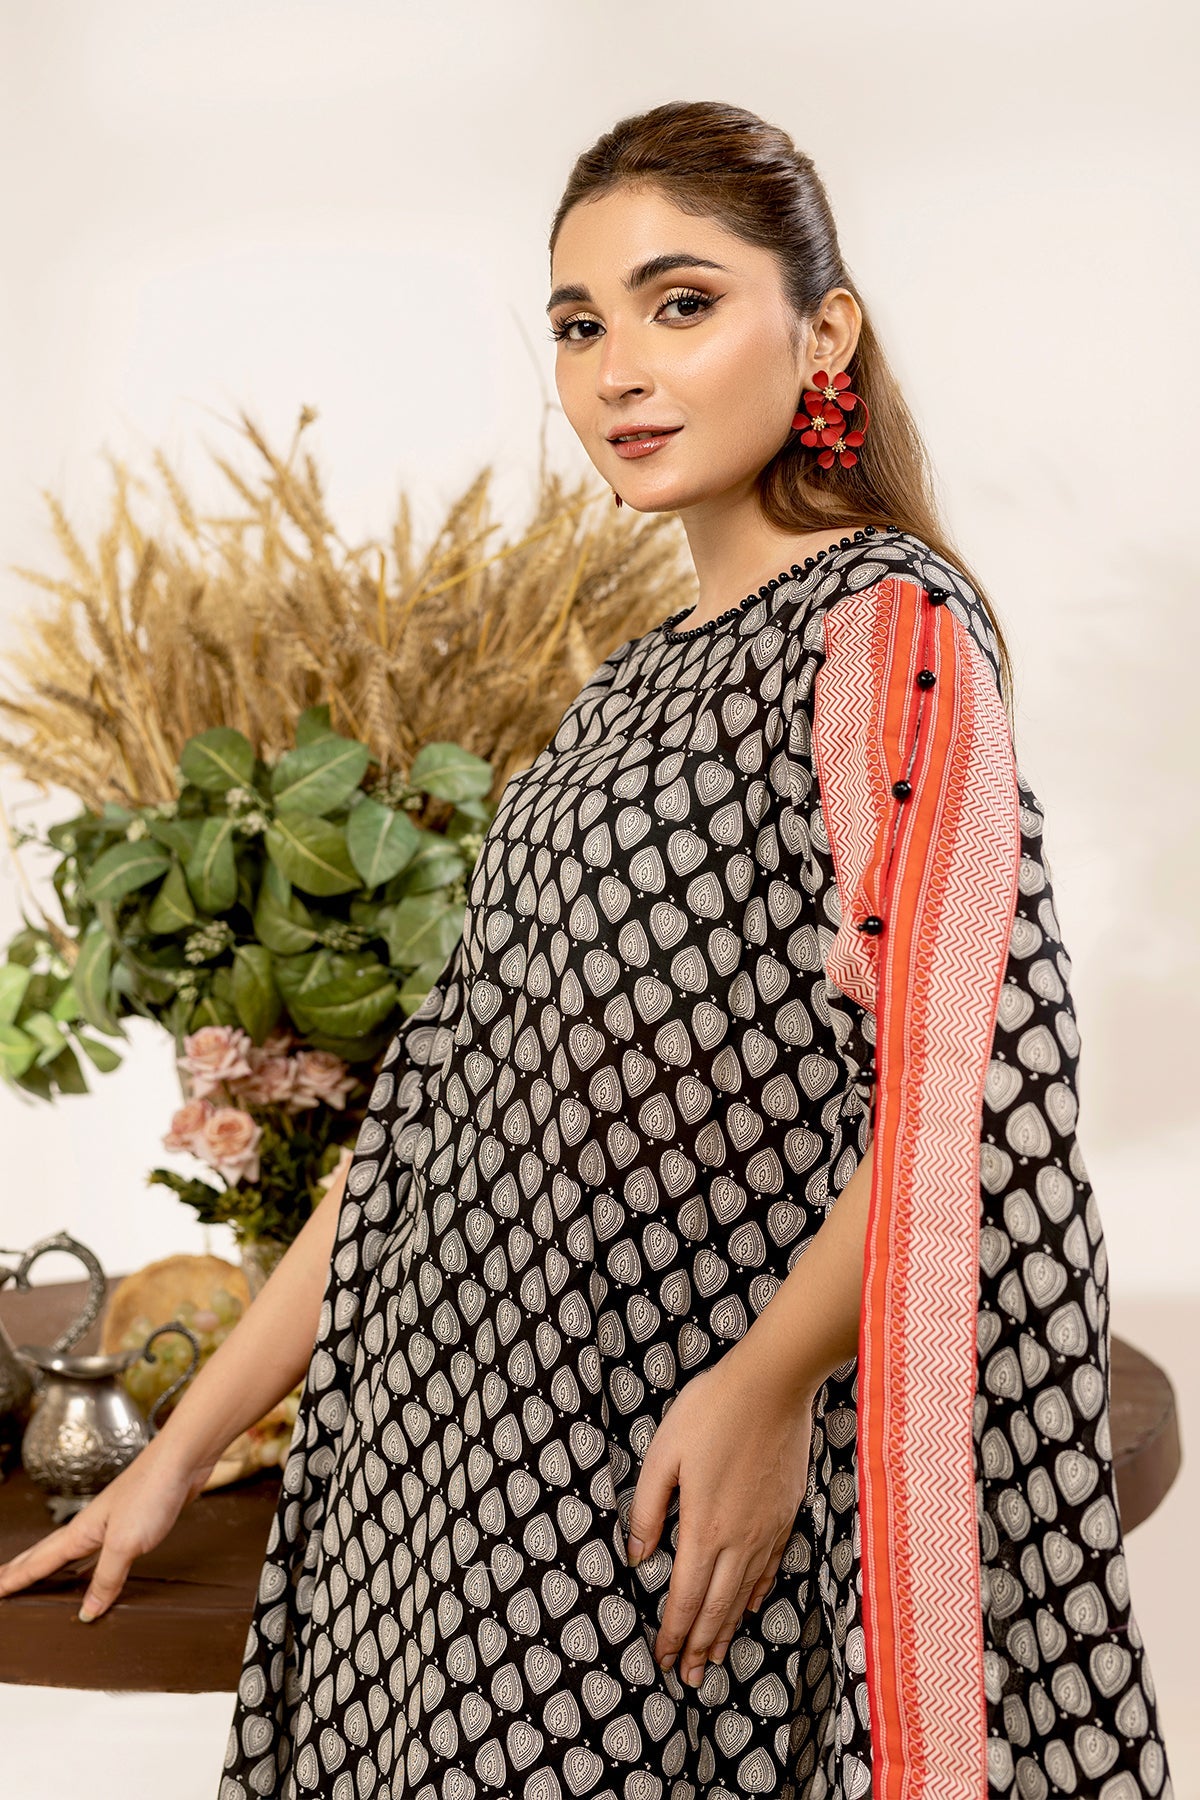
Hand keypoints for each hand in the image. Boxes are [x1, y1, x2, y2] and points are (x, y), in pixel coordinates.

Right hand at [0, 1434, 216, 1620]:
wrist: (183, 1459)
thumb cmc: (152, 1492)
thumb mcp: (126, 1543)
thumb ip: (105, 1578)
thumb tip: (87, 1612)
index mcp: (82, 1531)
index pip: (40, 1561)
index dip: (17, 1578)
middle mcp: (92, 1526)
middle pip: (48, 1552)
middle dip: (23, 1568)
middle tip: (3, 1582)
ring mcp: (112, 1522)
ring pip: (73, 1551)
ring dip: (52, 1565)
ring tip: (35, 1577)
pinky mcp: (134, 1522)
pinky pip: (100, 1550)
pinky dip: (87, 1564)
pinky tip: (92, 1570)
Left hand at [625, 1342, 814, 1688]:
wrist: (773, 1385)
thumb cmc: (712, 1411)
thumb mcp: (663, 1453)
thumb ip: (648, 1509)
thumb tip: (638, 1556)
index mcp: (704, 1527)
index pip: (686, 1597)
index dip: (672, 1633)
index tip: (662, 1660)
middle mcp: (739, 1539)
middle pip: (717, 1607)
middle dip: (698, 1646)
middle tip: (687, 1678)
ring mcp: (766, 1528)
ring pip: (744, 1594)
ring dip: (726, 1629)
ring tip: (712, 1658)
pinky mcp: (785, 1514)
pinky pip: (769, 1566)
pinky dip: (756, 1594)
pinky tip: (749, 1606)